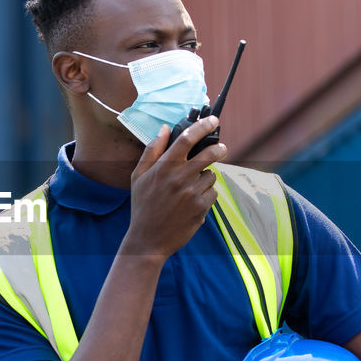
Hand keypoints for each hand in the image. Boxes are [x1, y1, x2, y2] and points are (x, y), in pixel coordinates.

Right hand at [123, 116, 226, 258]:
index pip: (187, 138)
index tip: (213, 120)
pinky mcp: (201, 208)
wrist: (148, 240)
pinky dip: (206, 195)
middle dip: (218, 148)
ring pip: (211, 175)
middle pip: (209, 154)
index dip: (203, 126)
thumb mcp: (138, 176)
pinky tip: (193, 202)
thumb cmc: (142, 206)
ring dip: (205, 178)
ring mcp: (192, 194)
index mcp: (164, 167)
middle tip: (221, 148)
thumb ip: (152, 151)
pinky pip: (212, 193)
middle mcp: (179, 178)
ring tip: (191, 188)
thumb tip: (164, 128)